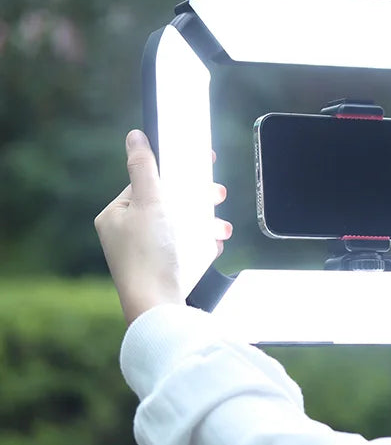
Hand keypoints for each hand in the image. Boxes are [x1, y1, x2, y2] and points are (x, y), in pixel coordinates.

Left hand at [94, 129, 231, 324]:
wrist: (159, 308)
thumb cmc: (150, 255)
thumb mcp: (149, 202)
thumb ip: (144, 167)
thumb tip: (134, 136)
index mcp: (116, 215)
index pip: (148, 182)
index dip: (177, 173)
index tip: (203, 162)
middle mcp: (127, 234)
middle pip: (168, 202)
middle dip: (196, 199)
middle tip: (216, 194)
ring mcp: (145, 254)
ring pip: (181, 225)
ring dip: (205, 221)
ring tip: (220, 226)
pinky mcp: (163, 270)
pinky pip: (186, 247)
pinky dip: (202, 243)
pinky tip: (214, 243)